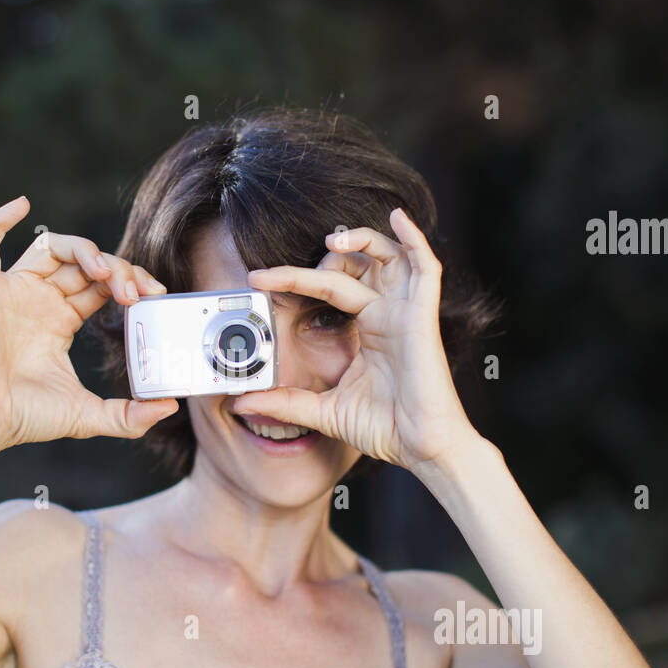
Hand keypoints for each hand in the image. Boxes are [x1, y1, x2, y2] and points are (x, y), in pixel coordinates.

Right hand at [0, 196, 177, 449]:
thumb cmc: (26, 417)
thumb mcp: (90, 416)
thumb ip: (130, 417)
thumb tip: (169, 407)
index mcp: (59, 321)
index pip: (101, 284)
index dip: (129, 280)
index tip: (153, 294)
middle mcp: (38, 301)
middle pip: (84, 263)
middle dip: (117, 269)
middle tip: (135, 291)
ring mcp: (11, 292)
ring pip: (52, 247)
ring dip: (84, 249)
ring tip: (104, 271)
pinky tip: (22, 205)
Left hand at [230, 208, 480, 474]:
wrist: (422, 450)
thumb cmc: (387, 429)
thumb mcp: (323, 411)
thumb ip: (285, 403)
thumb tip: (241, 402)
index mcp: (368, 330)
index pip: (330, 288)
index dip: (296, 277)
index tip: (258, 278)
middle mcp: (387, 315)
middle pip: (358, 265)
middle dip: (326, 254)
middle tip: (282, 265)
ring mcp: (406, 314)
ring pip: (389, 256)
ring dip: (363, 238)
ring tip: (333, 237)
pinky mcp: (424, 318)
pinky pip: (426, 268)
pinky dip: (414, 239)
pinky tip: (398, 217)